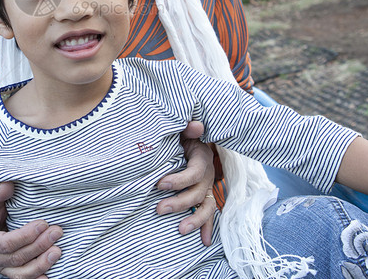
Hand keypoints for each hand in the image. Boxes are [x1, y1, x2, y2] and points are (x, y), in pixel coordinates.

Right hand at [0, 182, 62, 278]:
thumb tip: (7, 185)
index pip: (6, 243)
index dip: (26, 235)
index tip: (44, 223)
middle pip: (17, 258)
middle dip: (39, 246)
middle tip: (57, 232)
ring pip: (22, 273)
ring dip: (42, 263)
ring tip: (57, 251)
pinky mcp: (9, 273)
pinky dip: (38, 277)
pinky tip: (51, 276)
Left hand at [155, 121, 216, 245]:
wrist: (191, 141)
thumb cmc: (182, 137)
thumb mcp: (183, 131)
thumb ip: (188, 129)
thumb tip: (195, 125)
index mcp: (202, 158)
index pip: (196, 172)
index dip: (179, 180)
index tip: (160, 184)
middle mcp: (208, 175)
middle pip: (198, 193)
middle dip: (179, 203)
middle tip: (159, 209)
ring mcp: (208, 188)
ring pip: (206, 207)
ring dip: (195, 220)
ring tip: (181, 230)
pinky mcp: (205, 196)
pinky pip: (209, 213)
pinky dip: (208, 227)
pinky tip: (205, 242)